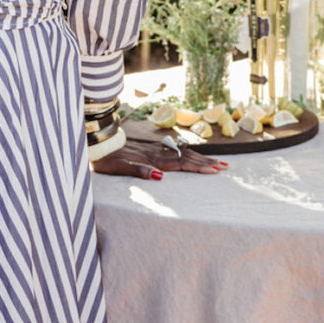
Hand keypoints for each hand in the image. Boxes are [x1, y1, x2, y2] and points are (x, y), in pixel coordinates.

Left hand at [91, 138, 227, 179]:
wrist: (98, 146)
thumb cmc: (108, 161)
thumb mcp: (121, 168)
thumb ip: (140, 171)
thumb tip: (160, 177)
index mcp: (153, 160)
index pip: (181, 164)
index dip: (199, 167)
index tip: (215, 170)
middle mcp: (157, 153)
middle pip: (187, 157)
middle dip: (206, 162)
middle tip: (225, 167)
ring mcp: (155, 150)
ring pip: (183, 153)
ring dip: (200, 157)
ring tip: (216, 161)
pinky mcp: (151, 149)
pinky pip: (176, 151)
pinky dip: (188, 154)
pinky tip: (192, 154)